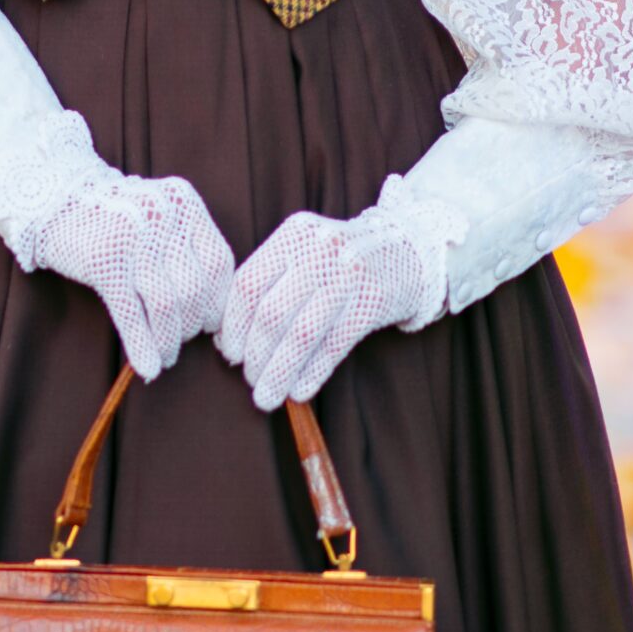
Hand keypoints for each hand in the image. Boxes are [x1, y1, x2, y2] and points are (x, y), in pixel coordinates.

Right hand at [14, 170, 233, 380]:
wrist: (55, 202)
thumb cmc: (115, 219)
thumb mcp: (159, 218)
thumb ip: (187, 251)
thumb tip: (213, 317)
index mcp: (183, 202)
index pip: (219, 263)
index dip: (218, 302)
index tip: (211, 326)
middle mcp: (162, 214)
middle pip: (194, 288)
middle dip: (191, 326)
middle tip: (181, 341)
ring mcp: (132, 236)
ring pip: (166, 305)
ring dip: (168, 341)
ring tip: (165, 356)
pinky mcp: (103, 260)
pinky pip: (131, 313)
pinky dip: (141, 346)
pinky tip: (146, 366)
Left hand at [215, 206, 438, 409]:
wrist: (406, 250)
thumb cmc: (338, 262)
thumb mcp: (303, 253)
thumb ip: (268, 284)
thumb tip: (226, 338)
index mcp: (293, 235)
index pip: (248, 284)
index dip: (233, 325)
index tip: (228, 353)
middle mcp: (319, 250)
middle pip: (272, 313)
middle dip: (255, 355)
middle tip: (250, 380)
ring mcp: (349, 274)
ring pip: (302, 334)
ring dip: (279, 372)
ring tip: (268, 396)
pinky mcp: (373, 300)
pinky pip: (334, 346)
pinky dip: (312, 373)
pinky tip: (299, 391)